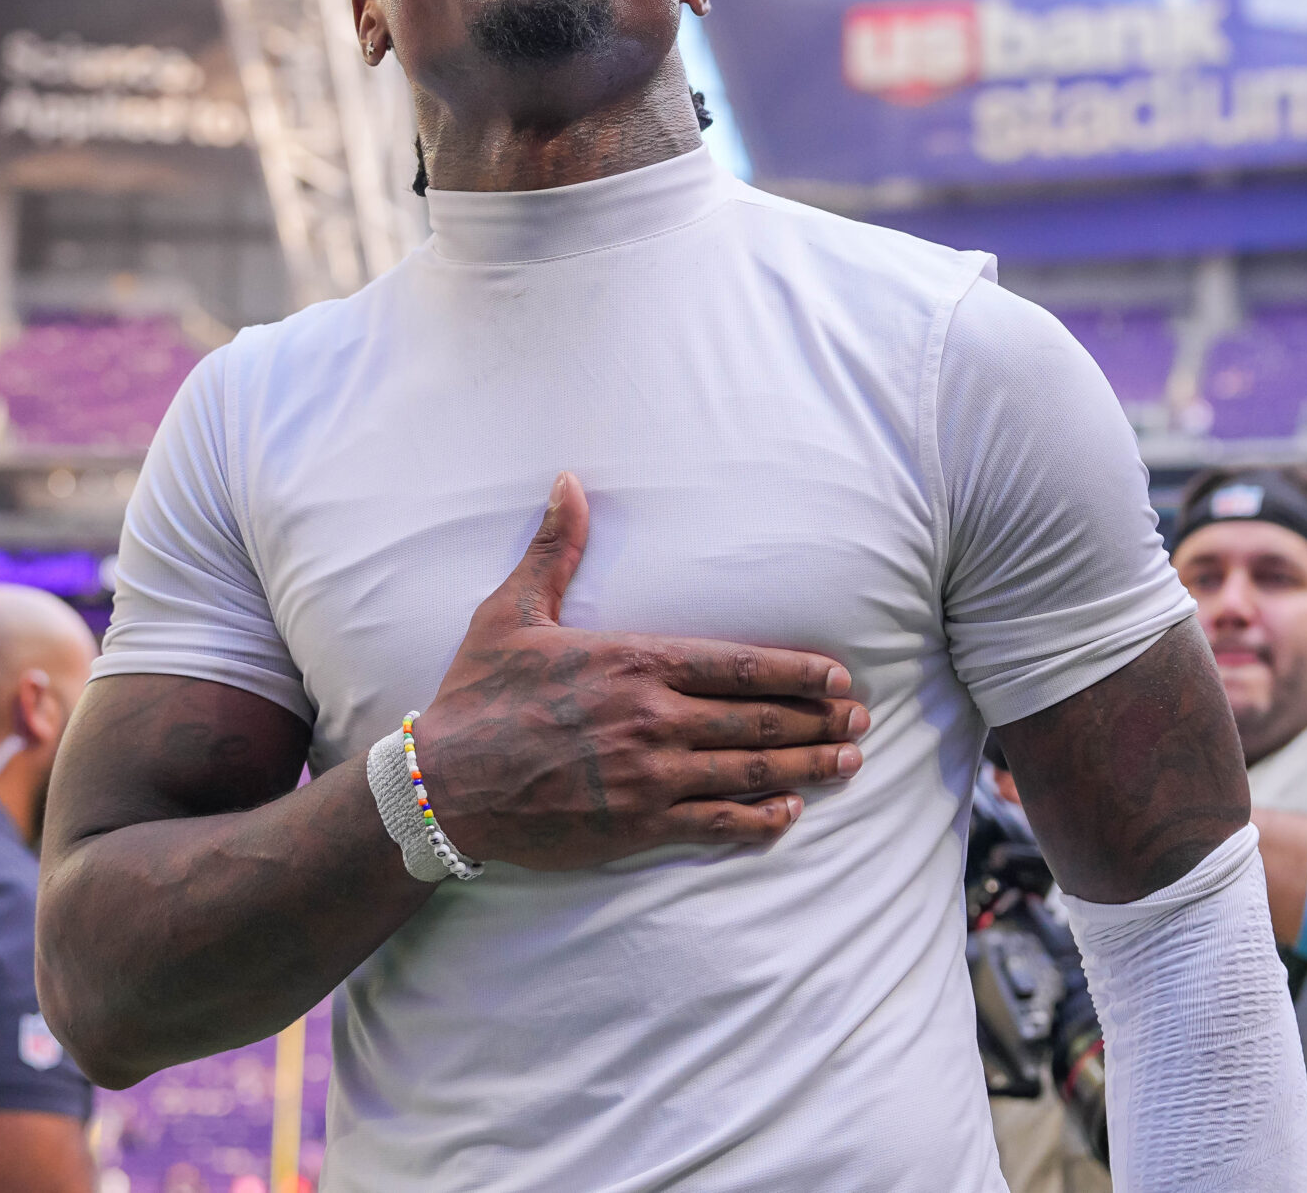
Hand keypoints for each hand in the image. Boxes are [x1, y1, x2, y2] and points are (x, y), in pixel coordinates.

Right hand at [412, 472, 867, 869]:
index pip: (738, 665)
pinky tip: (789, 814)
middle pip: (757, 719)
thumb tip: (569, 481)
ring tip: (849, 762)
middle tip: (862, 720)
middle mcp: (651, 719)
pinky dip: (759, 820)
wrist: (444, 782)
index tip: (839, 676)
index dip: (799, 673)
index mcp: (633, 662)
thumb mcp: (513, 611)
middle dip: (819, 720)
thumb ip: (556, 549)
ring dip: (806, 767)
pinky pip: (714, 824)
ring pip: (748, 771)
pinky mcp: (635, 825)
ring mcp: (648, 776)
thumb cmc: (479, 694)